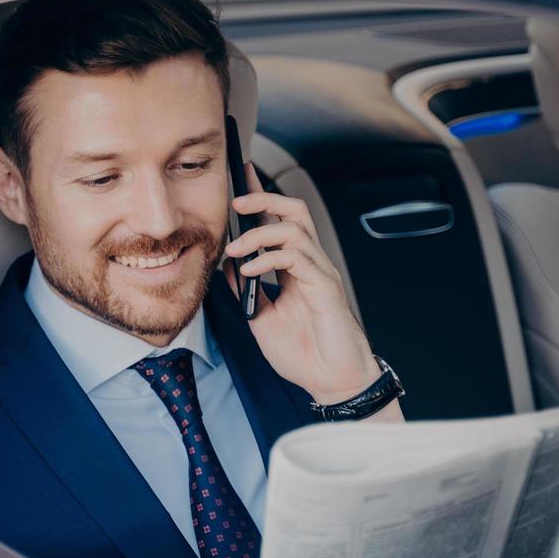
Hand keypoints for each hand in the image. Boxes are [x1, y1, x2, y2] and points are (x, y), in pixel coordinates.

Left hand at [223, 165, 394, 412]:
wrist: (329, 381)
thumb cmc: (302, 353)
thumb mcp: (260, 317)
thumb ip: (246, 288)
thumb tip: (229, 263)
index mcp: (295, 269)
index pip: (278, 222)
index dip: (261, 197)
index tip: (241, 176)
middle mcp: (310, 264)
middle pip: (294, 211)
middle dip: (264, 199)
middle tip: (236, 201)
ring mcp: (319, 272)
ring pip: (295, 228)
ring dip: (259, 233)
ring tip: (236, 249)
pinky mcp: (325, 287)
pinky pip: (297, 258)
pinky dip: (268, 258)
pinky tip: (249, 270)